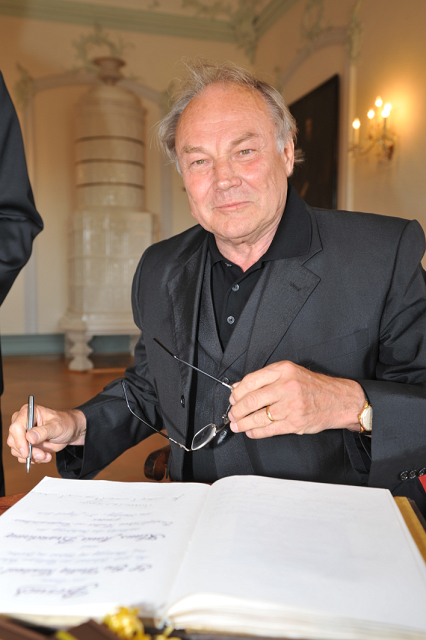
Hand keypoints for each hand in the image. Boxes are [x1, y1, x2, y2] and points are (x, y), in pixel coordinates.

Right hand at [7, 403, 86, 464]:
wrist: (70, 431)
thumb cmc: (65, 423)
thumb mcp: (57, 426)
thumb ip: (44, 431)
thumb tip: (30, 437)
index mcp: (28, 412)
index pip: (16, 427)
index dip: (19, 441)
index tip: (27, 452)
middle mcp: (22, 423)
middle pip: (13, 441)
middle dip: (28, 451)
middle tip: (42, 454)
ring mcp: (23, 435)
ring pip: (17, 450)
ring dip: (32, 457)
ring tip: (46, 455)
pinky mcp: (26, 444)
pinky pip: (22, 456)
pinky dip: (33, 459)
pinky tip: (44, 456)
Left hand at [228, 360, 364, 438]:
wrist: (340, 400)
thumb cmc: (314, 386)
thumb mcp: (291, 373)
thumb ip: (266, 378)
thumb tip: (240, 387)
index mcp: (284, 370)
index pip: (251, 381)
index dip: (237, 392)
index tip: (233, 397)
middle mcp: (287, 386)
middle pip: (251, 400)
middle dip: (237, 410)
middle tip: (232, 413)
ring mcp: (291, 406)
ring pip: (258, 417)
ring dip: (243, 423)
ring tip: (237, 425)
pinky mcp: (295, 423)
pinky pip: (269, 430)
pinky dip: (256, 432)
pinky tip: (251, 432)